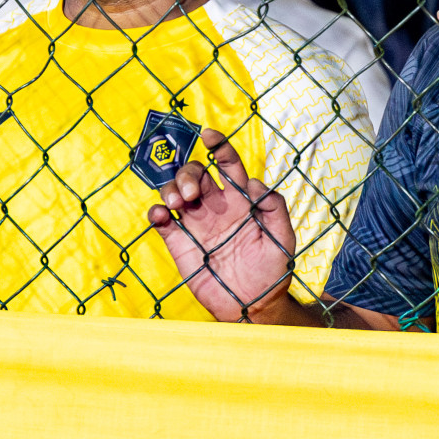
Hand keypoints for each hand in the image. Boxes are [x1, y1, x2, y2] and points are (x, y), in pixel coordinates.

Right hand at [148, 129, 297, 322]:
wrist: (255, 304)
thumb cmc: (273, 270)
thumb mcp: (283, 237)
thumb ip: (275, 208)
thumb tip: (255, 183)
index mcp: (241, 200)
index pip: (228, 165)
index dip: (219, 147)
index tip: (209, 134)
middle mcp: (216, 207)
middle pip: (195, 174)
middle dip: (189, 173)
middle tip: (192, 194)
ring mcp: (196, 224)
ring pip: (175, 192)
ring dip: (171, 188)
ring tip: (179, 203)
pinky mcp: (180, 243)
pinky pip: (162, 221)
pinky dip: (156, 212)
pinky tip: (161, 215)